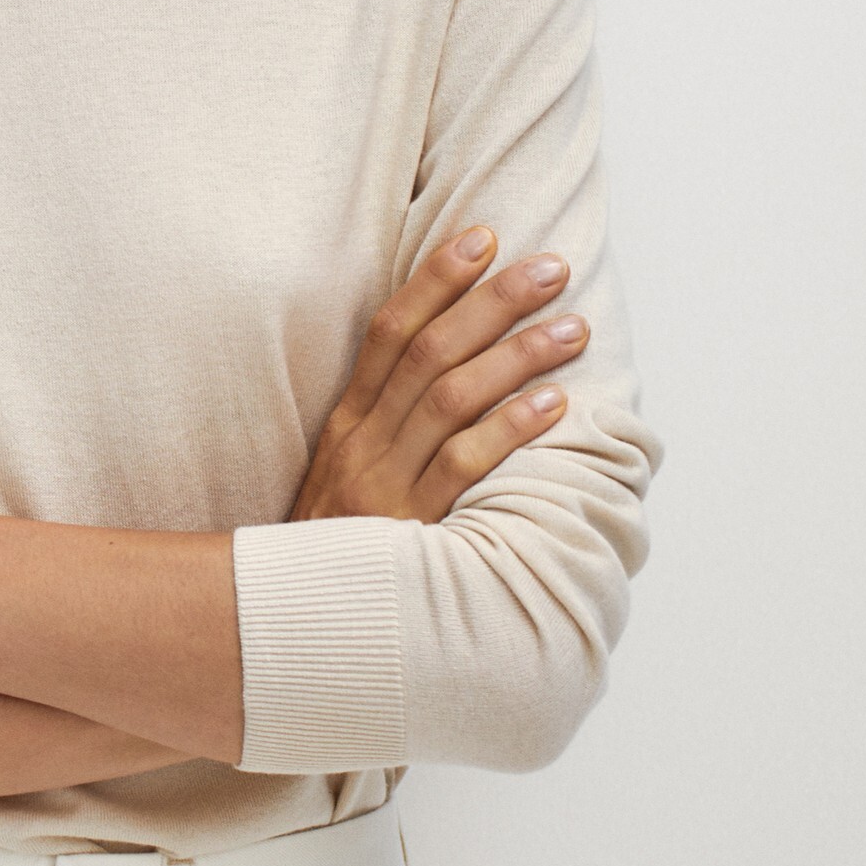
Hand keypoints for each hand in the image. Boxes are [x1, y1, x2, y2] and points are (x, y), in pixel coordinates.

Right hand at [289, 227, 588, 525]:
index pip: (390, 331)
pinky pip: (462, 467)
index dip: (436, 280)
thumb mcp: (346, 477)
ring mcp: (383, 483)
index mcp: (348, 422)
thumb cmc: (340, 548)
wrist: (294, 628)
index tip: (482, 237)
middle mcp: (362, 442)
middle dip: (492, 301)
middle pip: (428, 351)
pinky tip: (552, 406)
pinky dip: (508, 430)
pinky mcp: (409, 528)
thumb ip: (389, 429)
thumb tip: (454, 373)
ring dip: (515, 356)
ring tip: (572, 330)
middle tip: (551, 268)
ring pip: (450, 399)